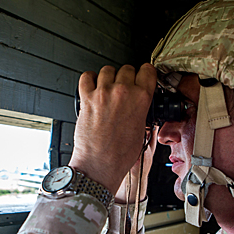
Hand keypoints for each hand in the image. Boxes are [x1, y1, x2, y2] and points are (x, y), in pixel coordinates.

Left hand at [68, 64, 156, 194]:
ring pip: (107, 70)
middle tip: (123, 89)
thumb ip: (141, 110)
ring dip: (108, 78)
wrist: (100, 164)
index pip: (147, 70)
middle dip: (126, 78)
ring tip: (107, 90)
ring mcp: (104, 93)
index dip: (144, 73)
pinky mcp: (87, 98)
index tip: (141, 77)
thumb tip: (139, 102)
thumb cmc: (119, 155)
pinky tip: (93, 87)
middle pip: (127, 69)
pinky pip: (86, 76)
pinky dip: (89, 79)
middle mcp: (123, 92)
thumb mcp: (142, 130)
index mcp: (141, 99)